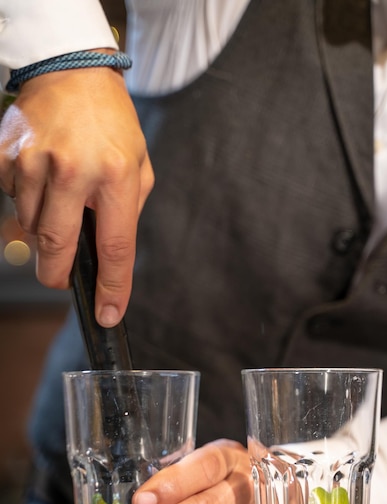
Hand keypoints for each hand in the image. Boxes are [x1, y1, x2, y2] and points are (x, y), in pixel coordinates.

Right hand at [0, 66, 153, 326]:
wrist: (71, 71)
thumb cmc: (112, 123)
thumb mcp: (138, 165)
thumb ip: (126, 211)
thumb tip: (105, 253)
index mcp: (116, 175)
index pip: (115, 247)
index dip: (111, 287)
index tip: (106, 314)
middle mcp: (73, 171)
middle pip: (58, 249)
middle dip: (58, 276)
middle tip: (63, 279)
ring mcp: (35, 163)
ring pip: (31, 228)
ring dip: (45, 230)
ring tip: (60, 201)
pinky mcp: (8, 157)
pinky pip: (13, 202)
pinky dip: (28, 203)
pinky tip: (43, 179)